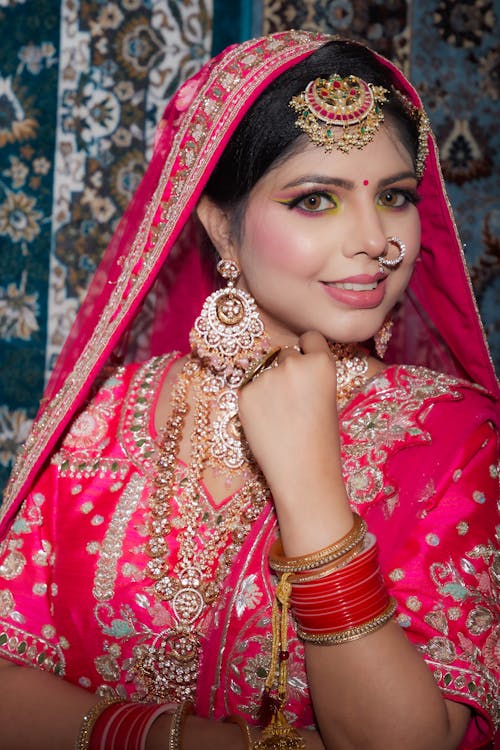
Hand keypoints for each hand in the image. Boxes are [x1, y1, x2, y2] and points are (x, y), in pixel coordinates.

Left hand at [238, 331, 352, 552]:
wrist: (303, 471)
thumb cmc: (322, 441)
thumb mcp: (328, 400)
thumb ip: (312, 377)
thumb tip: (293, 365)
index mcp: (321, 363)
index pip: (310, 338)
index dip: (306, 351)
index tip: (304, 362)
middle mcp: (293, 363)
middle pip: (285, 353)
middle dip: (286, 369)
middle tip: (291, 399)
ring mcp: (266, 377)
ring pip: (265, 372)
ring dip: (269, 386)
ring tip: (279, 417)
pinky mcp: (245, 393)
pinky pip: (250, 390)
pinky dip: (255, 402)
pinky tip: (266, 423)